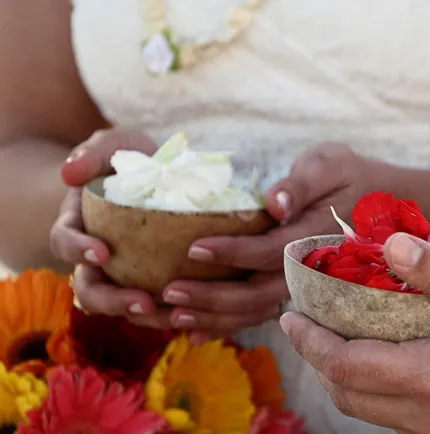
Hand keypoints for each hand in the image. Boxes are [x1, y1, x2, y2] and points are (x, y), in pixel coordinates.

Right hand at [49, 128, 166, 321]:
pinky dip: (175, 315)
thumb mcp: (114, 146)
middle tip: (144, 302)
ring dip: (147, 318)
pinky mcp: (155, 283)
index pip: (65, 243)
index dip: (78, 251)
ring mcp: (126, 274)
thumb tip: (69, 172)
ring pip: (125, 307)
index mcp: (79, 227)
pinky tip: (200, 317)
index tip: (103, 253)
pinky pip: (159, 308)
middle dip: (114, 301)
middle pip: (91, 290)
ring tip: (176, 317)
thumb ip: (93, 153)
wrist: (164, 174)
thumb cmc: (132, 159)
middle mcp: (97, 259)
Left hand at [162, 143, 391, 334]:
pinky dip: (229, 325)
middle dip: (212, 298)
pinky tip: (197, 331)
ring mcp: (304, 284)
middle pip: (259, 294)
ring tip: (171, 316)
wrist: (383, 202)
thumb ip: (302, 183)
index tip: (193, 248)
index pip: (270, 252)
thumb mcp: (330, 164)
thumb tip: (274, 202)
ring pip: (257, 311)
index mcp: (315, 237)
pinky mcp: (295, 288)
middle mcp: (310, 269)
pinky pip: (262, 313)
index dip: (232, 253)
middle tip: (169, 293)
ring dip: (215, 318)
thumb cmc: (350, 175)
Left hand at [280, 233, 429, 433]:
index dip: (310, 340)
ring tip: (340, 330)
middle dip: (317, 356)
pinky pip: (391, 413)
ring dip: (342, 372)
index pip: (345, 365)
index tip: (290, 312)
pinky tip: (385, 352)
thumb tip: (388, 245)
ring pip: (365, 408)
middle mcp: (425, 417)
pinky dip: (370, 384)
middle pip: (344, 394)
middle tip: (309, 316)